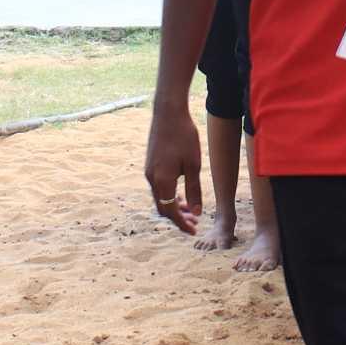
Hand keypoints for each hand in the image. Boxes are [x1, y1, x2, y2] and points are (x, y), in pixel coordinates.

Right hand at [145, 101, 201, 231]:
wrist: (168, 113)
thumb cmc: (184, 137)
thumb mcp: (194, 165)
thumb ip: (194, 190)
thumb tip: (196, 212)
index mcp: (162, 181)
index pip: (171, 212)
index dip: (182, 223)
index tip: (194, 231)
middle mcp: (151, 178)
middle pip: (163, 207)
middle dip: (178, 217)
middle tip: (195, 222)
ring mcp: (149, 171)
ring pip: (160, 197)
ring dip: (174, 206)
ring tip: (191, 209)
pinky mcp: (150, 164)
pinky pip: (158, 187)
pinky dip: (169, 195)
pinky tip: (181, 193)